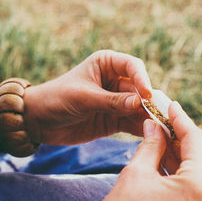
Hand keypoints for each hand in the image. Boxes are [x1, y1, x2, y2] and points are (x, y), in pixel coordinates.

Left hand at [24, 50, 151, 144]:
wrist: (39, 121)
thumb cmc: (56, 99)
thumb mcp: (83, 97)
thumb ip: (111, 101)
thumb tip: (140, 104)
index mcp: (107, 64)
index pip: (132, 66)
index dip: (143, 80)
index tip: (147, 96)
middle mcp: (116, 80)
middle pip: (140, 89)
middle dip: (150, 103)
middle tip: (161, 116)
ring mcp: (117, 101)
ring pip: (140, 108)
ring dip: (150, 118)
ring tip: (162, 129)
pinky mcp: (115, 119)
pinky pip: (133, 123)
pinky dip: (142, 129)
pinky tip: (152, 137)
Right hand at [76, 102, 201, 200]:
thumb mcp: (135, 174)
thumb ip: (151, 145)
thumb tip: (155, 125)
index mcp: (200, 189)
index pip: (195, 141)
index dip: (181, 120)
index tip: (170, 106)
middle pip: (198, 162)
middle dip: (178, 141)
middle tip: (161, 123)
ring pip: (197, 181)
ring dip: (179, 162)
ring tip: (160, 144)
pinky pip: (195, 200)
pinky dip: (181, 184)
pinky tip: (164, 170)